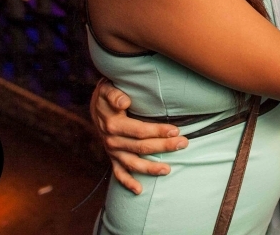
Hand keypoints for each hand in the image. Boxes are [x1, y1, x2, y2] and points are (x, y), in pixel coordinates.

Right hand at [90, 78, 189, 193]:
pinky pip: (118, 173)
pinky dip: (127, 183)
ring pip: (133, 164)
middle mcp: (112, 140)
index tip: (176, 131)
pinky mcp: (112, 157)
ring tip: (168, 170)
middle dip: (163, 146)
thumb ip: (114, 94)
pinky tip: (139, 190)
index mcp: (113, 124)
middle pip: (141, 147)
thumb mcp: (107, 89)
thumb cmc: (108, 94)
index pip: (139, 131)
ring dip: (150, 168)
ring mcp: (112, 151)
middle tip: (184, 144)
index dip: (158, 131)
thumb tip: (124, 102)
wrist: (96, 105)